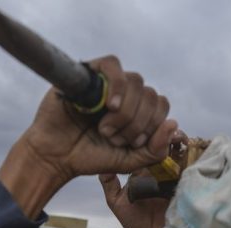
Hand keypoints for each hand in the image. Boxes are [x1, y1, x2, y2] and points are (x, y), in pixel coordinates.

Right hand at [0, 56, 178, 217]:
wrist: (56, 157)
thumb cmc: (91, 156)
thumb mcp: (130, 160)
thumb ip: (155, 149)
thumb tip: (174, 124)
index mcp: (136, 109)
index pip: (161, 103)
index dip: (153, 124)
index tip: (134, 143)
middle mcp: (124, 92)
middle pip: (150, 93)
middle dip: (137, 123)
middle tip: (115, 139)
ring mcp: (107, 82)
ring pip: (135, 81)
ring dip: (125, 112)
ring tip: (105, 129)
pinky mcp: (88, 72)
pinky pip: (112, 64)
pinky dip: (116, 85)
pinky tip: (110, 105)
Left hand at [100, 131, 185, 227]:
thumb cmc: (136, 221)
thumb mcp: (117, 202)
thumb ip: (110, 184)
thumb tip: (101, 167)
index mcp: (144, 168)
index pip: (147, 146)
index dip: (150, 135)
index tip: (150, 130)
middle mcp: (161, 168)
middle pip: (166, 144)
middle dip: (169, 135)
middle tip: (168, 131)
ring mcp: (176, 175)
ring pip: (181, 151)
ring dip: (182, 142)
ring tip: (180, 139)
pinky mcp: (189, 183)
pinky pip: (194, 167)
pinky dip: (195, 156)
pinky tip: (192, 151)